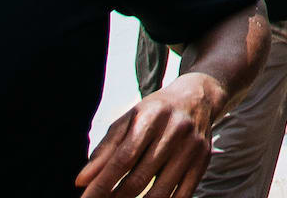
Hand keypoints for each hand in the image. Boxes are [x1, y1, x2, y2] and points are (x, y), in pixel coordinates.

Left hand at [76, 72, 225, 196]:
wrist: (197, 98)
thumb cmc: (154, 112)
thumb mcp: (128, 121)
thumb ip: (104, 150)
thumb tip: (82, 182)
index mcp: (151, 117)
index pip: (122, 159)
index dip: (102, 185)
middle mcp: (174, 130)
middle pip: (139, 179)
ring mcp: (192, 147)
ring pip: (160, 192)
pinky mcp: (204, 161)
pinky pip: (182, 196)